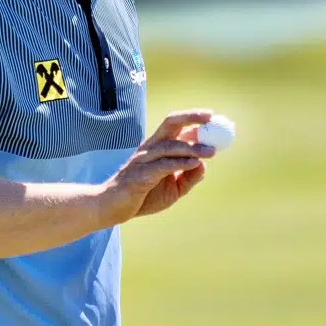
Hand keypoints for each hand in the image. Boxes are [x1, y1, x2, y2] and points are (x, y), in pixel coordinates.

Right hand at [100, 109, 215, 224]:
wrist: (112, 207)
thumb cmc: (142, 196)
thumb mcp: (173, 188)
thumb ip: (188, 177)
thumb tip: (203, 166)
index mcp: (157, 147)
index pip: (176, 126)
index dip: (194, 119)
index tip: (212, 118)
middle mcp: (150, 148)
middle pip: (170, 123)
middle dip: (190, 117)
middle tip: (210, 118)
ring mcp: (143, 160)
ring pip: (169, 146)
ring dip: (192, 148)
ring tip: (211, 152)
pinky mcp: (140, 175)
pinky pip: (163, 165)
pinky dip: (180, 163)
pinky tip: (195, 163)